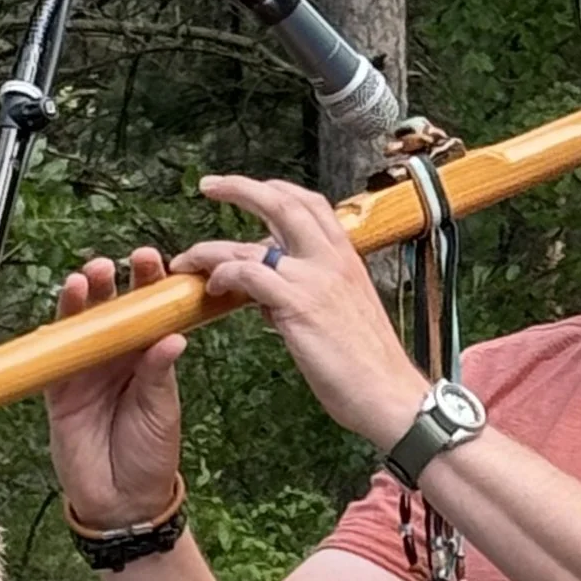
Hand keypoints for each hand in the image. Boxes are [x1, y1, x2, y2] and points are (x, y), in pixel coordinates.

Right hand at [41, 248, 187, 531]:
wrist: (123, 502)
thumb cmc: (150, 456)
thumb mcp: (162, 410)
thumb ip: (159, 373)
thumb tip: (172, 338)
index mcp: (147, 358)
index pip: (148, 313)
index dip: (151, 287)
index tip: (159, 265)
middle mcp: (115, 358)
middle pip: (112, 310)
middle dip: (116, 282)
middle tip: (123, 262)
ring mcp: (86, 371)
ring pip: (81, 324)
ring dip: (86, 296)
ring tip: (92, 275)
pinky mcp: (60, 389)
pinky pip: (55, 354)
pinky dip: (59, 329)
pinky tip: (68, 304)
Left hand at [179, 175, 430, 451]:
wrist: (391, 395)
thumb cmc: (370, 366)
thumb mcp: (343, 316)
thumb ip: (306, 297)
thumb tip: (268, 300)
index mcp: (346, 258)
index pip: (310, 204)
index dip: (276, 190)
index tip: (251, 189)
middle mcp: (332, 259)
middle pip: (282, 202)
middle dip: (239, 188)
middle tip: (209, 186)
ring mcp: (315, 279)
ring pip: (253, 242)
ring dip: (212, 247)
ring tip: (188, 258)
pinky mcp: (299, 305)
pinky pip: (249, 274)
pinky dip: (224, 275)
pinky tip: (214, 287)